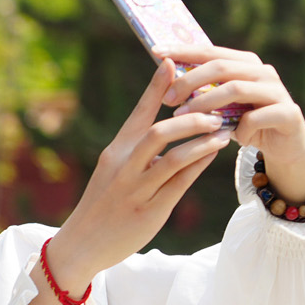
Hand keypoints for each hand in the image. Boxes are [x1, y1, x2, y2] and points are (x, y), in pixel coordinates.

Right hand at [46, 58, 234, 295]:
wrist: (82, 242)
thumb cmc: (102, 204)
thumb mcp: (114, 172)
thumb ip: (139, 152)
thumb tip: (171, 129)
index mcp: (116, 151)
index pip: (138, 113)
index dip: (155, 87)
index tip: (172, 62)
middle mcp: (124, 166)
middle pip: (159, 132)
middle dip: (190, 118)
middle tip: (214, 109)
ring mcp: (136, 189)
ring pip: (173, 158)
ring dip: (200, 141)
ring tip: (221, 130)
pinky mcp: (149, 210)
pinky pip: (179, 184)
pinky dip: (198, 165)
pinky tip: (213, 153)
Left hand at [156, 43, 304, 199]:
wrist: (284, 146)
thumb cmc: (245, 121)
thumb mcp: (220, 104)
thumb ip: (202, 89)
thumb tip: (163, 76)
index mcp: (245, 63)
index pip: (210, 51)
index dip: (183, 50)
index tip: (156, 52)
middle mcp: (263, 72)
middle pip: (220, 67)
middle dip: (189, 81)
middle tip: (167, 99)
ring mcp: (278, 91)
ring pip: (236, 89)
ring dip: (206, 103)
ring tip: (184, 117)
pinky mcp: (289, 113)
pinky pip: (256, 117)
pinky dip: (238, 127)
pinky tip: (230, 137)